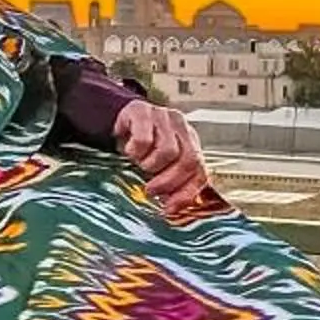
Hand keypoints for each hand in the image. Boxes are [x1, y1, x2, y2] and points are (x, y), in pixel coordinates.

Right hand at [115, 98, 213, 218]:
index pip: (200, 172)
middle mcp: (182, 127)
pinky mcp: (143, 111)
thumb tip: (169, 207)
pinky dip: (134, 151)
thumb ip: (169, 181)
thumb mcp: (158, 164)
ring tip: (139, 163)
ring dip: (149, 165)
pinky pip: (143, 140)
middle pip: (188, 161)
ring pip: (167, 151)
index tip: (168, 208)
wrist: (119, 117)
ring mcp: (164, 117)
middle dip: (169, 182)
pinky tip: (130, 150)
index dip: (186, 194)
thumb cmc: (141, 147)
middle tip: (150, 189)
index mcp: (190, 143)